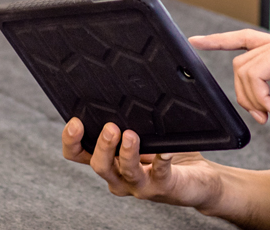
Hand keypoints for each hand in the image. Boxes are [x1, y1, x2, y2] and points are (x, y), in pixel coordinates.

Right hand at [60, 118, 219, 209]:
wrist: (198, 179)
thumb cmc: (166, 152)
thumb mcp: (145, 131)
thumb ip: (132, 116)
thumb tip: (126, 82)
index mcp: (109, 160)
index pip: (78, 154)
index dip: (72, 141)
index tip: (75, 122)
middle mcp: (119, 176)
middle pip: (99, 165)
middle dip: (102, 145)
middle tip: (111, 127)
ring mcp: (140, 185)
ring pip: (125, 172)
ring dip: (127, 153)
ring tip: (131, 135)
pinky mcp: (163, 186)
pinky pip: (160, 174)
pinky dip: (161, 161)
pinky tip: (165, 151)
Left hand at [190, 30, 269, 152]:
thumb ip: (262, 81)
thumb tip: (241, 77)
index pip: (246, 39)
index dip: (219, 40)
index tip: (195, 40)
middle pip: (240, 61)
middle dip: (245, 93)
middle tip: (265, 113)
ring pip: (243, 69)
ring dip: (254, 99)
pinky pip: (253, 74)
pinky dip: (261, 98)